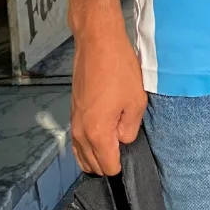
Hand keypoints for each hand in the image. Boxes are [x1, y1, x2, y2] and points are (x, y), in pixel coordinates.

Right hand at [71, 21, 146, 174]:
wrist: (97, 43)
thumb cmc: (119, 69)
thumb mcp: (136, 101)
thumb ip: (130, 129)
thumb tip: (123, 140)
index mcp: (97, 134)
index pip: (107, 167)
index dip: (121, 167)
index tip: (132, 160)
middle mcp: (80, 133)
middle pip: (92, 165)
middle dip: (108, 164)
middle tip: (126, 151)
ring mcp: (74, 123)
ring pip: (81, 154)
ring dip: (96, 157)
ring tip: (115, 146)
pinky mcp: (73, 112)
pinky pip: (77, 140)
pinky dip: (87, 145)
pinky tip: (102, 136)